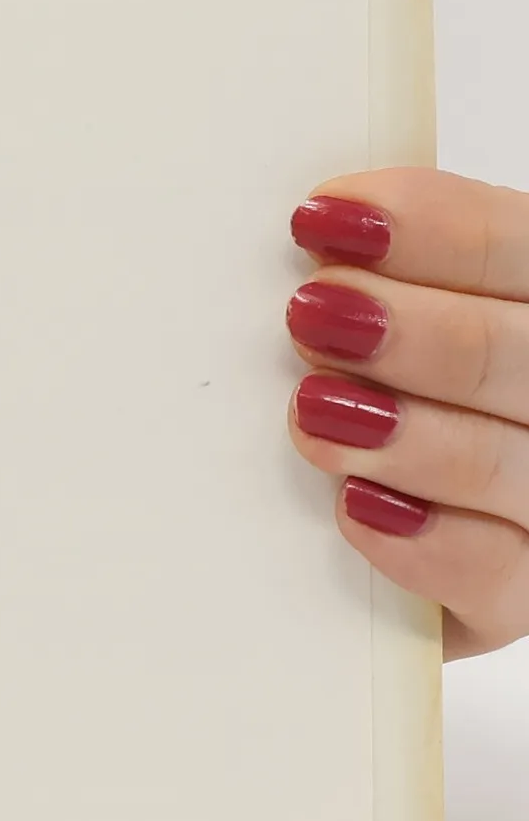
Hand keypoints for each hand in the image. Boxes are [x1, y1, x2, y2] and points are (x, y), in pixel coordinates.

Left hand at [289, 169, 528, 657]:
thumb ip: (382, 280)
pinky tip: (355, 509)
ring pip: (519, 464)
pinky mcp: (524, 601)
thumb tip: (315, 237)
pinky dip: (429, 543)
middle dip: (421, 331)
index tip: (325, 220)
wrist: (402, 563)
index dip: (440, 226)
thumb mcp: (394, 329)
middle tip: (313, 315)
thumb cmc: (387, 405)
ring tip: (313, 410)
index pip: (527, 248)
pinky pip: (502, 577)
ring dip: (411, 433)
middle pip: (524, 354)